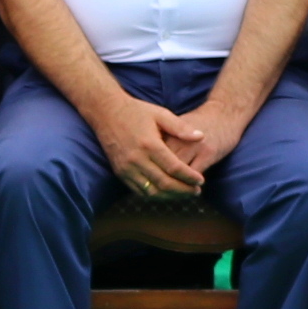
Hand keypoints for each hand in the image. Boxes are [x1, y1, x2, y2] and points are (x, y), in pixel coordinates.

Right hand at [93, 97, 207, 194]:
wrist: (106, 112)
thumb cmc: (137, 111)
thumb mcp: (161, 114)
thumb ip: (181, 127)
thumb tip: (201, 137)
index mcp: (149, 144)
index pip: (174, 167)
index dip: (189, 177)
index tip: (201, 180)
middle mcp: (136, 159)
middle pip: (164, 183)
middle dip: (182, 190)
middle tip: (196, 192)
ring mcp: (126, 168)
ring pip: (151, 191)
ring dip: (169, 196)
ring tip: (184, 195)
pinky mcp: (120, 173)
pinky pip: (138, 191)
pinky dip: (154, 196)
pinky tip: (166, 194)